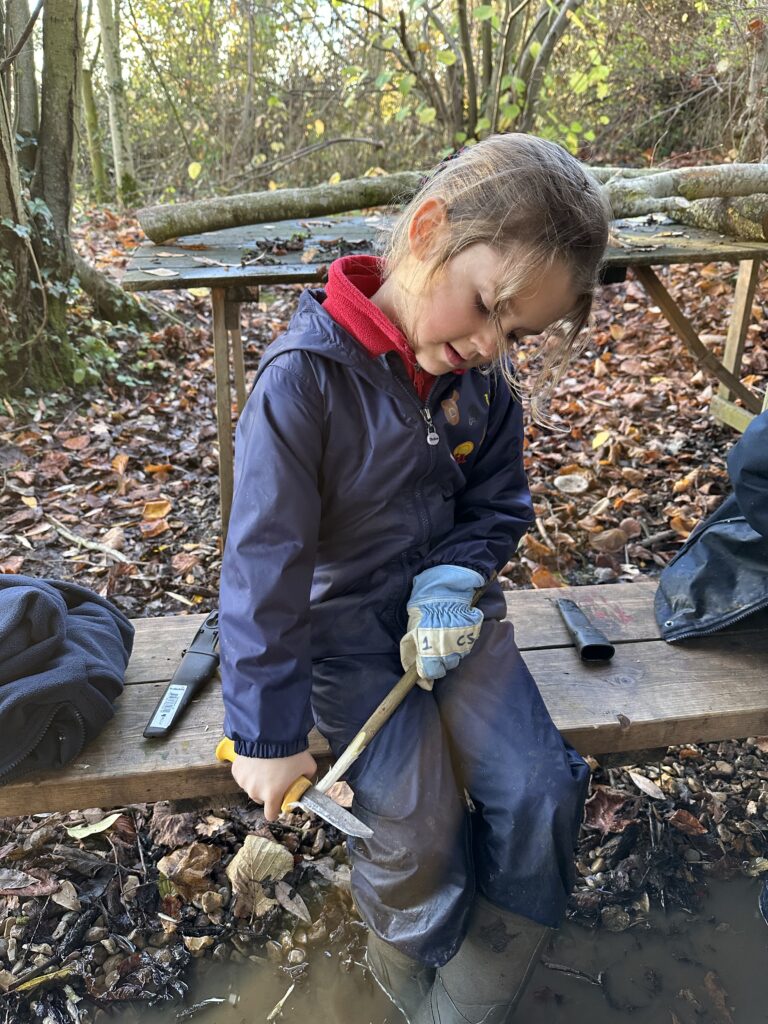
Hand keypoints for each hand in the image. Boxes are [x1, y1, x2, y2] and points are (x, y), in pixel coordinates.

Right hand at [230, 749, 316, 819]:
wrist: (270, 733)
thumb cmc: (289, 751)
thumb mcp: (307, 766)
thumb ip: (306, 778)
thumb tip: (306, 780)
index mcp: (272, 795)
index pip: (271, 815)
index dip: (276, 808)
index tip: (280, 799)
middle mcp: (255, 791)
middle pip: (261, 799)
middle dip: (268, 791)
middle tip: (276, 776)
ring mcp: (244, 781)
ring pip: (251, 787)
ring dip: (258, 781)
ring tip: (266, 765)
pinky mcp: (236, 770)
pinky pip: (243, 776)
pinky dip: (249, 771)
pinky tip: (256, 761)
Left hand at [400, 565, 483, 688]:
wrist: (444, 586)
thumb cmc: (424, 606)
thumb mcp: (412, 627)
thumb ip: (412, 647)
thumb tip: (413, 665)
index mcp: (430, 648)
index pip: (431, 672)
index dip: (428, 672)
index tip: (425, 668)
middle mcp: (447, 648)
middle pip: (446, 666)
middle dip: (440, 661)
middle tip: (435, 648)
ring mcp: (462, 641)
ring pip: (458, 656)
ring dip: (451, 651)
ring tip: (445, 638)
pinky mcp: (473, 632)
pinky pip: (468, 644)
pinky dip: (462, 641)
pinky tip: (455, 631)